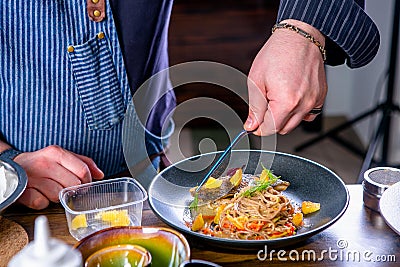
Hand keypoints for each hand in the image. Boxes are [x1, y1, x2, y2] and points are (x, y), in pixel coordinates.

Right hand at [13, 145, 103, 209]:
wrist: (13, 167)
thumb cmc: (42, 163)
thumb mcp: (62, 156)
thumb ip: (83, 163)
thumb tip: (100, 174)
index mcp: (56, 152)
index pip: (82, 170)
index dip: (87, 181)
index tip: (84, 184)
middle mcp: (44, 163)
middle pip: (73, 185)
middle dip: (71, 189)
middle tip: (64, 186)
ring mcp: (32, 178)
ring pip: (58, 195)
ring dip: (56, 196)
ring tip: (49, 188)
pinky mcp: (23, 192)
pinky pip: (42, 203)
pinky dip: (43, 202)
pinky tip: (39, 194)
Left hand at [244, 19, 326, 135]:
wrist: (299, 37)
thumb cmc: (278, 53)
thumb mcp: (256, 80)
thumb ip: (254, 107)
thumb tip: (251, 125)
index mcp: (286, 102)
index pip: (270, 129)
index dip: (258, 128)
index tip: (254, 124)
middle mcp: (303, 104)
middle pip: (283, 129)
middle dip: (271, 122)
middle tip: (264, 106)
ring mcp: (314, 101)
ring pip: (296, 123)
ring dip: (284, 117)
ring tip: (277, 98)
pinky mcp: (321, 96)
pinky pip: (309, 114)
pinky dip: (299, 111)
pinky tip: (291, 98)